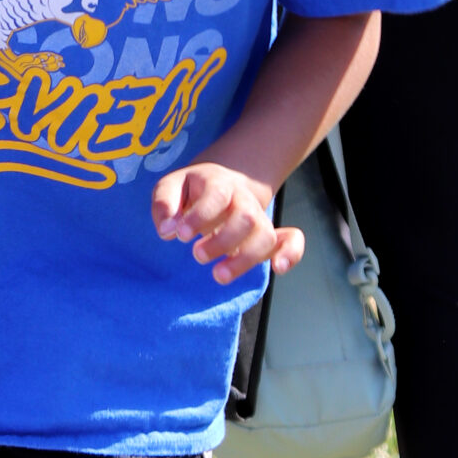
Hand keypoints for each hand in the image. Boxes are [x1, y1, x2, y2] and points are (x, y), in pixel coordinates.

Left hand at [151, 162, 305, 287]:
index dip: (200, 217)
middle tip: (196, 255)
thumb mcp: (171, 186)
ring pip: (265, 235)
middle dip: (222, 241)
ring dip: (244, 258)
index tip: (181, 235)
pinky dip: (291, 253)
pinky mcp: (269, 235)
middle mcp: (243, 200)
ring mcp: (258, 217)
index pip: (216, 196)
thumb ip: (164, 202)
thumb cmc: (192, 190)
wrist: (221, 182)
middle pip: (245, 218)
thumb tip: (167, 229)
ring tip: (218, 275)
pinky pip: (292, 239)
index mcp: (218, 184)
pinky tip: (278, 268)